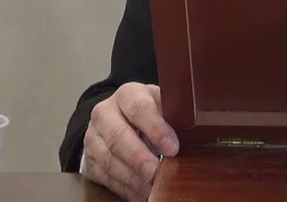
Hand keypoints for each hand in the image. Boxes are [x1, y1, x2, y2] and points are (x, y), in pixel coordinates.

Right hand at [82, 83, 178, 201]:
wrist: (118, 119)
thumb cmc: (148, 112)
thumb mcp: (161, 104)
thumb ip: (174, 112)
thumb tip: (197, 126)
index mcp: (127, 94)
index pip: (139, 108)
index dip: (156, 128)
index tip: (172, 148)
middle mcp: (105, 113)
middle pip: (117, 136)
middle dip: (138, 157)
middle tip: (156, 173)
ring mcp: (93, 137)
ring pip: (108, 159)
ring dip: (132, 178)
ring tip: (152, 188)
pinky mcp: (89, 160)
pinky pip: (105, 177)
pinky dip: (125, 188)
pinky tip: (141, 193)